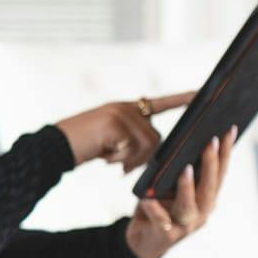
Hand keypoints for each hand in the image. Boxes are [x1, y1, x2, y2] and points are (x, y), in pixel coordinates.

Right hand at [55, 91, 193, 170]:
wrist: (54, 146)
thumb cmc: (82, 146)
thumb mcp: (112, 140)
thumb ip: (133, 138)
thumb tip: (155, 152)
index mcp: (128, 108)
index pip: (161, 103)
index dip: (183, 98)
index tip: (203, 92)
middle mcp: (127, 107)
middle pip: (156, 137)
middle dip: (142, 157)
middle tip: (118, 165)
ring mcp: (121, 113)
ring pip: (147, 144)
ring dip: (130, 160)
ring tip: (109, 160)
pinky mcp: (115, 122)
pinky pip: (133, 148)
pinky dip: (119, 159)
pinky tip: (103, 158)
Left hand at [125, 127, 234, 257]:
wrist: (143, 241)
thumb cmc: (158, 207)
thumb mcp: (168, 187)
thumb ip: (177, 171)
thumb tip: (178, 144)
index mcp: (207, 198)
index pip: (220, 172)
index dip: (226, 151)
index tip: (230, 129)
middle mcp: (202, 212)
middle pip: (210, 186)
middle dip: (212, 163)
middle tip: (212, 140)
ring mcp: (186, 225)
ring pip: (190, 205)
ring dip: (188, 186)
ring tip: (186, 168)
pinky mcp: (167, 235)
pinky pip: (161, 220)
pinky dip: (154, 209)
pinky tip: (147, 199)